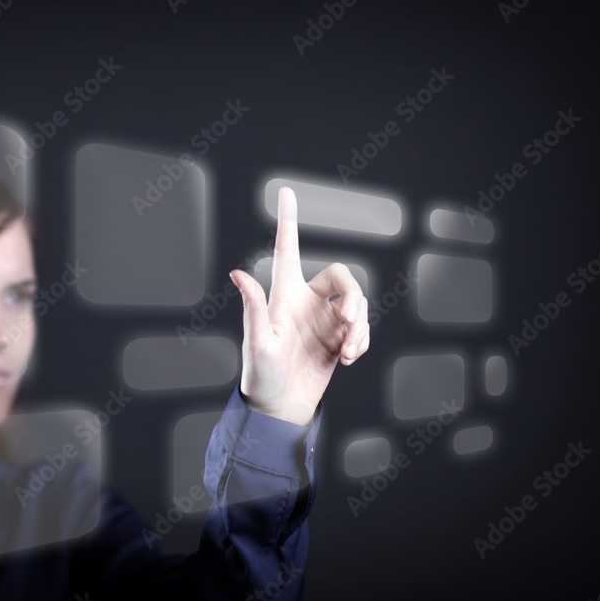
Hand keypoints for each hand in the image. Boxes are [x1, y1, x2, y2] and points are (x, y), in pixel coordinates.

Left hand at [229, 186, 368, 424]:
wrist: (280, 408)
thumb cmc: (261, 376)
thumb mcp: (257, 342)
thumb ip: (253, 307)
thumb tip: (237, 273)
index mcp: (283, 295)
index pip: (287, 249)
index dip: (288, 220)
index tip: (286, 192)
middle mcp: (305, 302)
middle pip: (342, 276)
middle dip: (354, 296)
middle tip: (349, 321)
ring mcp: (324, 320)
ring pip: (357, 304)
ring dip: (360, 327)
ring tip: (348, 352)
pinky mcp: (337, 339)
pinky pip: (361, 328)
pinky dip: (362, 340)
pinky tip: (350, 358)